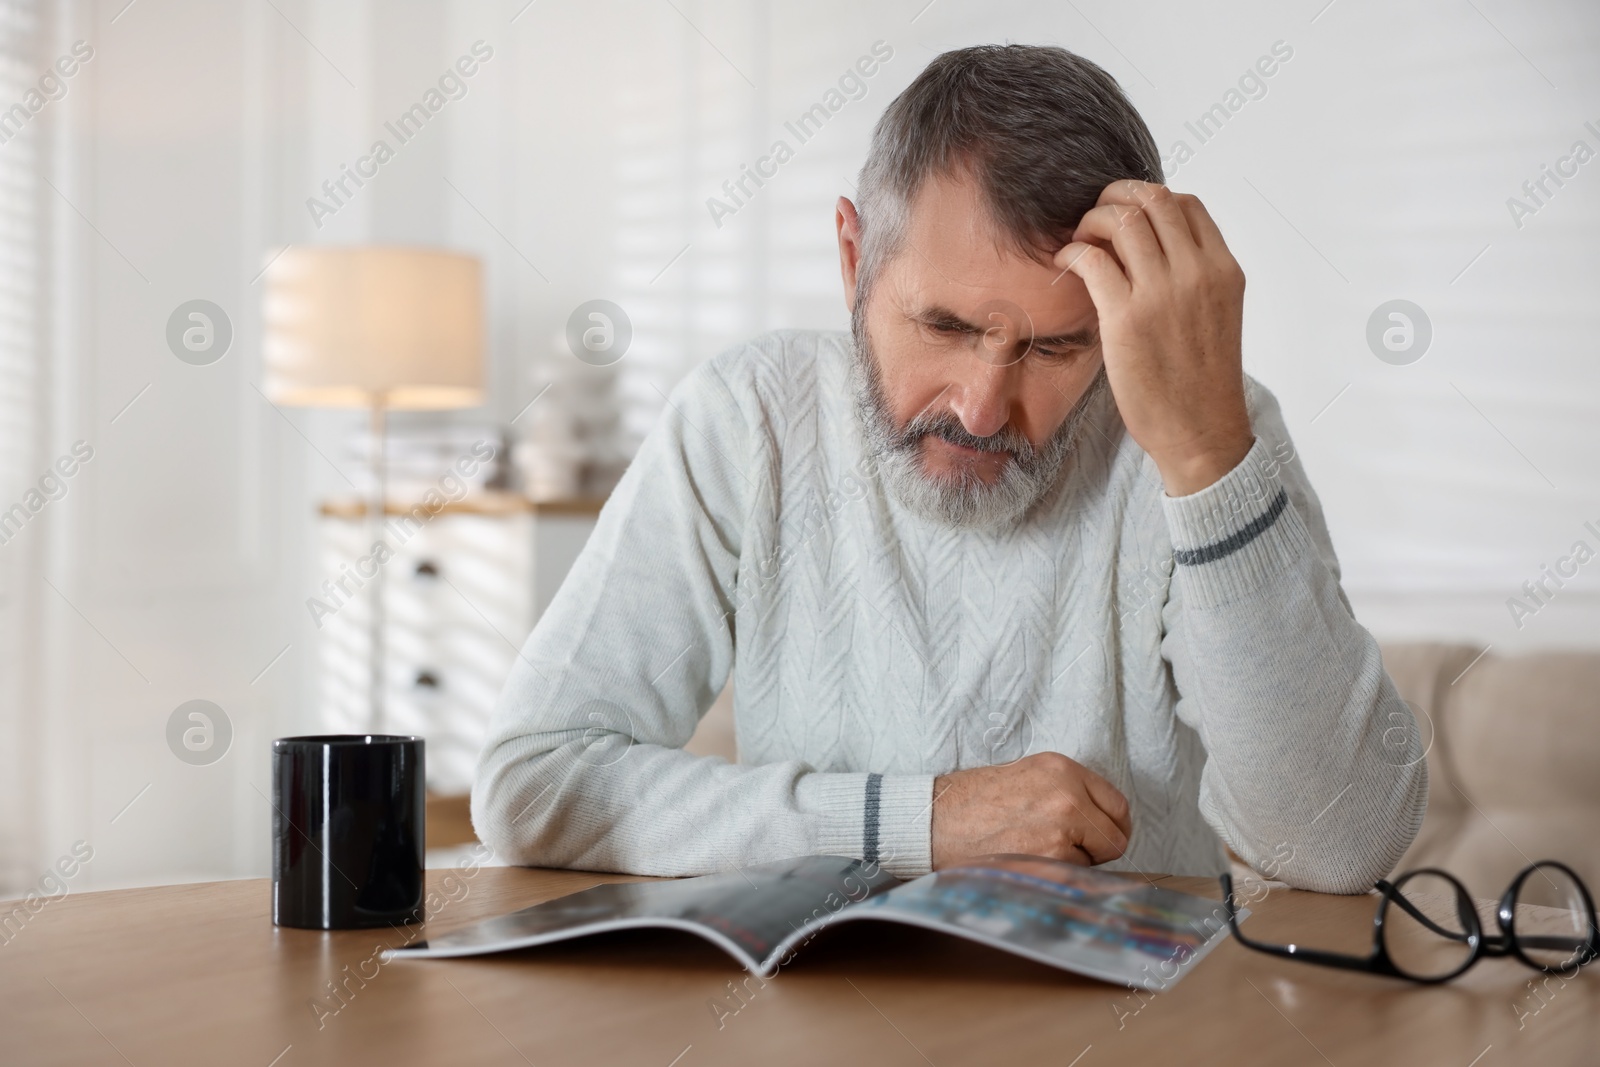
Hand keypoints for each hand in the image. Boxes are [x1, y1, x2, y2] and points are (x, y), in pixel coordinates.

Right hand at [931, 752, 1131, 868]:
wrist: (934, 821)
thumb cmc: (972, 802)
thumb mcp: (1026, 775)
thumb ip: (1067, 791)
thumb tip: (1100, 822)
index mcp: (1062, 769)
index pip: (1117, 804)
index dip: (1112, 825)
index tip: (1104, 835)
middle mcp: (1067, 795)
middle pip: (1116, 838)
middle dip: (1097, 849)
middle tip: (1068, 849)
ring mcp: (1061, 828)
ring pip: (1094, 862)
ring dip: (1072, 863)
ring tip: (1033, 850)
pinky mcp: (1050, 858)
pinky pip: (1071, 876)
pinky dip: (1054, 875)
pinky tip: (1026, 861)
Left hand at [1056, 181, 1253, 496]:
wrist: (1201, 432)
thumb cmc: (1201, 382)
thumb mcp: (1215, 315)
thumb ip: (1193, 278)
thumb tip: (1152, 249)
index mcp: (1223, 270)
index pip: (1187, 204)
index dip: (1149, 198)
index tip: (1126, 213)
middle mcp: (1197, 272)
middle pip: (1153, 200)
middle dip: (1115, 197)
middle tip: (1094, 217)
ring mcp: (1163, 292)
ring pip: (1122, 220)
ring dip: (1092, 220)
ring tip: (1079, 241)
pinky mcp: (1126, 316)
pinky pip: (1092, 258)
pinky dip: (1072, 251)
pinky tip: (1064, 264)